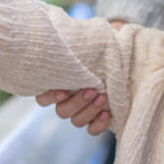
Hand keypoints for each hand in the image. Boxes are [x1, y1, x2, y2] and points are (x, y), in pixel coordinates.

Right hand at [31, 19, 123, 134]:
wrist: (120, 54)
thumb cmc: (99, 46)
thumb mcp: (87, 41)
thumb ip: (79, 42)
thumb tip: (72, 34)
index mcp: (57, 82)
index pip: (42, 97)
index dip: (50, 97)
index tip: (64, 89)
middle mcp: (65, 99)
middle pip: (62, 111)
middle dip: (77, 102)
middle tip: (92, 89)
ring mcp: (80, 110)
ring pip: (76, 121)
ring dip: (89, 111)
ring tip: (103, 97)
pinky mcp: (95, 118)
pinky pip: (91, 130)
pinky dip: (98, 125)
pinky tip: (108, 113)